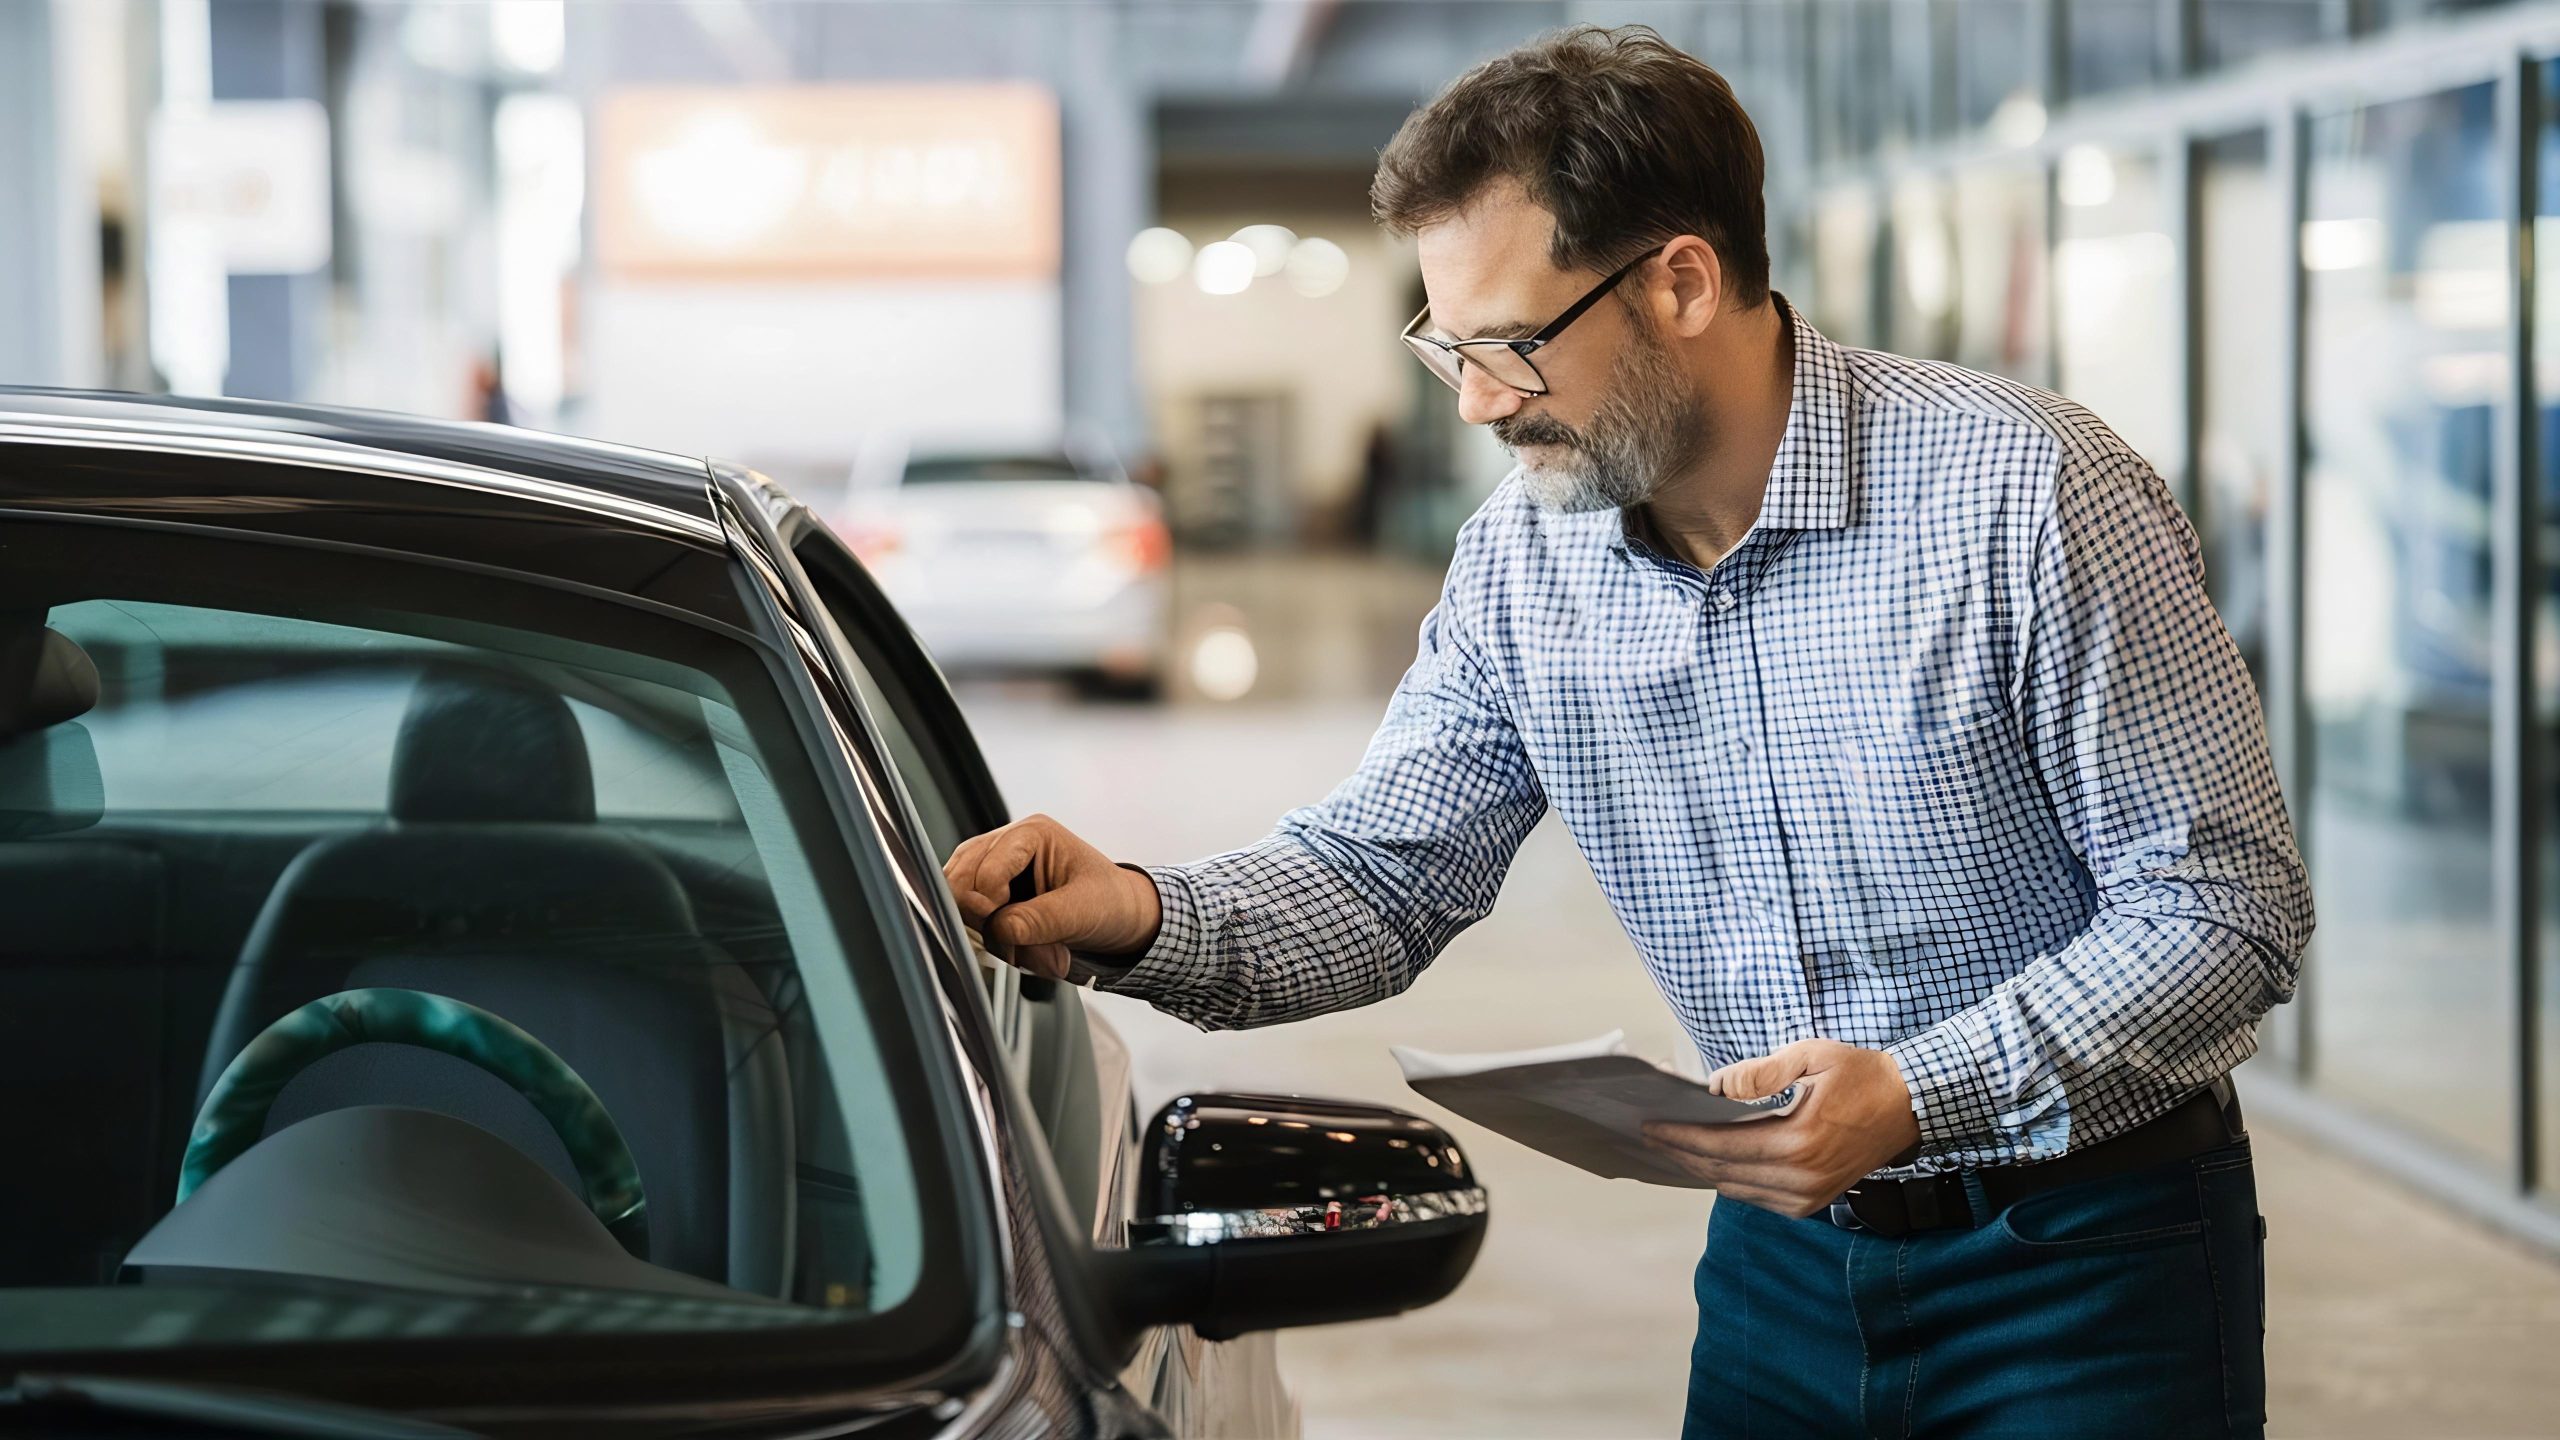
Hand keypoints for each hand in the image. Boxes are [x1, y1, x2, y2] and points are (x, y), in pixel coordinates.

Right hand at [941, 814, 1161, 981]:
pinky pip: (969, 918)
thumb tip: (998, 930)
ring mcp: (994, 867)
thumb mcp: (1081, 912)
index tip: (1010, 934)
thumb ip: (1038, 920)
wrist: (1122, 918)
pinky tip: (1019, 947)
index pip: (984, 870)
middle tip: (1019, 947)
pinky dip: (991, 940)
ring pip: (959, 903)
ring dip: (989, 935)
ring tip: (1027, 948)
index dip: (989, 908)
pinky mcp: (991, 893)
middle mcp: (1007, 844)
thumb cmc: (1111, 903)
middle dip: (987, 923)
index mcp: (1031, 834)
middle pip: (960, 883)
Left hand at [1639, 1040, 1921, 1218]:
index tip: (1649, 1126)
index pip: (1723, 1146)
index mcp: (1799, 1142)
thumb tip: (1714, 1087)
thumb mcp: (1811, 1056)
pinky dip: (1729, 1179)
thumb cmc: (1860, 1075)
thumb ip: (1760, 1072)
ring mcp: (1808, 1196)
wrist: (1909, 1106)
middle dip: (1681, 1153)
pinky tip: (1708, 1161)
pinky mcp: (1812, 1202)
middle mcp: (1802, 1178)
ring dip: (1700, 1168)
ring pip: (1735, 1189)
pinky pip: (1756, 1196)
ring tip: (1669, 1147)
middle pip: (1722, 1172)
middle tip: (1647, 1136)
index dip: (1681, 1137)